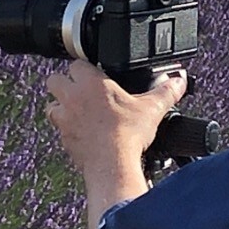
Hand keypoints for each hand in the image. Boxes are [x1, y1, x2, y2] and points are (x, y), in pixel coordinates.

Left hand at [45, 60, 187, 177]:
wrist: (113, 165)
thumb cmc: (127, 135)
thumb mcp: (152, 109)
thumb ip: (166, 91)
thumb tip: (178, 81)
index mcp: (91, 83)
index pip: (77, 63)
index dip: (86, 68)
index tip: (96, 74)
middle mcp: (72, 98)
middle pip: (54, 79)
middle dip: (65, 83)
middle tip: (81, 91)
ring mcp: (64, 119)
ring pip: (51, 105)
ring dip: (60, 107)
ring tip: (78, 113)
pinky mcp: (64, 140)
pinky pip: (59, 130)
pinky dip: (68, 131)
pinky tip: (83, 135)